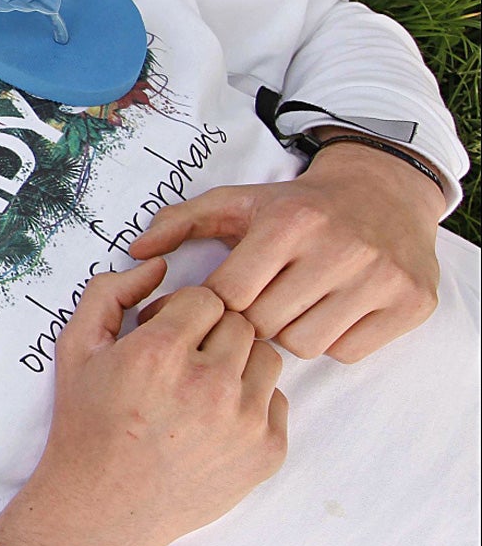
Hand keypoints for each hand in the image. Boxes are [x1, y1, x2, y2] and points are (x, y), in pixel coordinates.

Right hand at [0, 259, 286, 545]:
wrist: (105, 506)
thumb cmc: (88, 424)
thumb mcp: (76, 348)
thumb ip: (109, 292)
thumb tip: (158, 265)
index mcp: (160, 352)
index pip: (206, 296)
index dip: (182, 310)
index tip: (165, 332)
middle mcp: (208, 383)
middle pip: (239, 321)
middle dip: (211, 332)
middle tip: (182, 358)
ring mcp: (243, 420)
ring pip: (265, 355)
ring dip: (237, 360)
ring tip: (202, 385)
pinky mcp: (267, 450)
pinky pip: (276, 399)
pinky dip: (250, 401)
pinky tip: (215, 419)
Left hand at [128, 140, 442, 362]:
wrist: (382, 194)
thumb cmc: (296, 206)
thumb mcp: (237, 202)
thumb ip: (180, 222)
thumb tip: (134, 251)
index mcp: (289, 222)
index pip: (230, 294)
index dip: (219, 301)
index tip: (225, 294)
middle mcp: (338, 248)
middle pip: (265, 324)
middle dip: (253, 318)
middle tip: (262, 300)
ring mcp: (379, 277)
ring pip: (305, 344)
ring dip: (291, 333)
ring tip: (294, 305)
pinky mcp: (411, 302)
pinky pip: (348, 351)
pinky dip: (334, 340)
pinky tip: (331, 311)